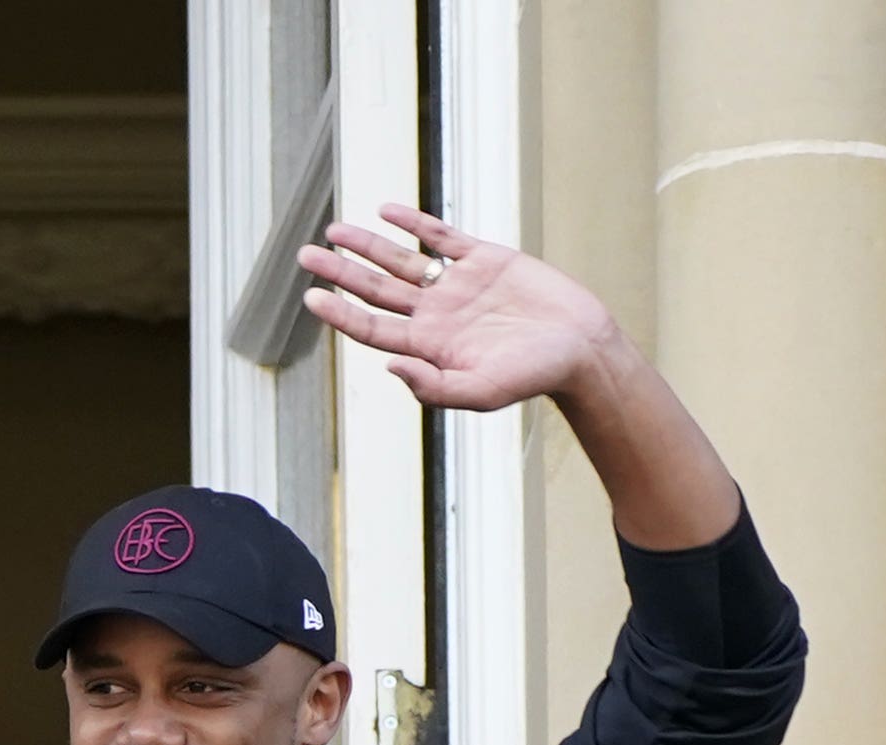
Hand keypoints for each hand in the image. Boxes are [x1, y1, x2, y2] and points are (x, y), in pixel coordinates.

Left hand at [299, 205, 742, 547]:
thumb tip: (389, 365)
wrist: (581, 346)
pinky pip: (441, 238)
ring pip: (401, 260)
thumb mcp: (481, 391)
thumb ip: (433, 385)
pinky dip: (415, 223)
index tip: (312, 296)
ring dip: (368, 245)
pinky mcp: (484, 259)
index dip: (341, 312)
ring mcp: (458, 285)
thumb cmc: (533, 377)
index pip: (373, 327)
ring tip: (334, 230)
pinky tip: (388, 211)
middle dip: (341, 271)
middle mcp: (436, 315)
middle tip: (304, 255)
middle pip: (377, 290)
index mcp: (429, 347)